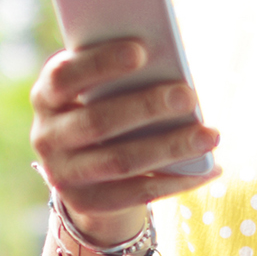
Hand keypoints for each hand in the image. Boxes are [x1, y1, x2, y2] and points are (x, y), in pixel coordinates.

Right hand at [29, 39, 220, 243]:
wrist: (86, 168)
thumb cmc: (105, 106)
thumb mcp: (100, 88)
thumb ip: (121, 75)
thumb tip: (170, 64)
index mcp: (46, 96)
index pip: (64, 77)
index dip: (100, 64)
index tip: (141, 51)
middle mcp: (46, 137)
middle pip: (97, 122)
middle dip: (146, 107)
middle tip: (188, 96)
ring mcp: (64, 175)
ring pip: (121, 161)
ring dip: (170, 148)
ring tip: (210, 135)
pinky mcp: (88, 203)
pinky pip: (137, 193)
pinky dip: (177, 181)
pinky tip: (209, 169)